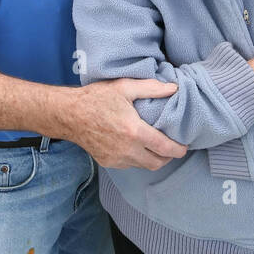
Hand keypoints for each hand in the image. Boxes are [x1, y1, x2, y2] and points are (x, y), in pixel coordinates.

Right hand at [69, 78, 185, 169]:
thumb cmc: (96, 98)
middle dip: (168, 157)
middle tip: (173, 147)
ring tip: (156, 146)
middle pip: (157, 163)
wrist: (69, 114)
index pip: (164, 148)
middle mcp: (127, 149)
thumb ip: (151, 88)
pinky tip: (137, 146)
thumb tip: (174, 89)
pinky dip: (138, 159)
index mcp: (134, 131)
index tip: (185, 146)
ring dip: (153, 158)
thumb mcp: (125, 87)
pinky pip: (129, 165)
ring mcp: (116, 158)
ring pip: (143, 166)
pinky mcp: (108, 162)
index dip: (178, 149)